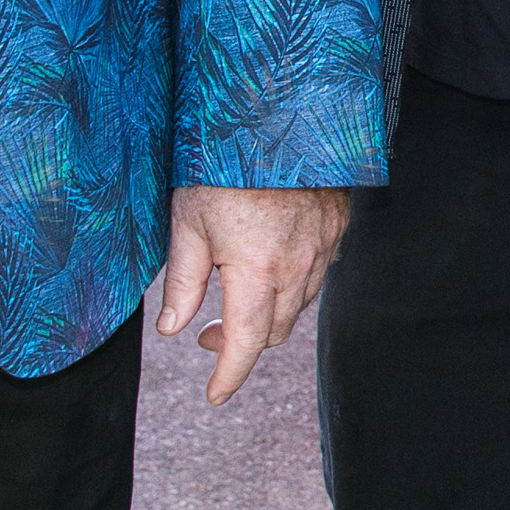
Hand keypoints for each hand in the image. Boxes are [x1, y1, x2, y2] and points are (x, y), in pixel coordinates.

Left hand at [151, 185, 352, 404]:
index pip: (244, 344)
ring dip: (266, 316)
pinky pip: (317, 274)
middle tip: (206, 334)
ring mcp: (323, 247)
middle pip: (274, 332)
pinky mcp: (336, 227)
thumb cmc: (224, 166)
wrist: (278, 113)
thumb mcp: (187, 222)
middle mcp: (297, 267)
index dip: (228, 376)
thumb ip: (182, 282)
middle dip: (240, 345)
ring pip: (298, 306)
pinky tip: (268, 268)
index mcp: (256, 271)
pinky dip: (291, 287)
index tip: (214, 395)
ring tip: (234, 300)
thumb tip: (173, 330)